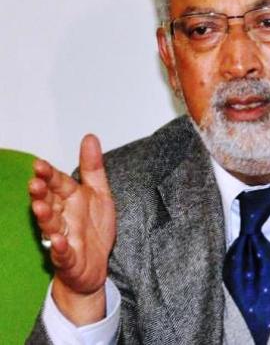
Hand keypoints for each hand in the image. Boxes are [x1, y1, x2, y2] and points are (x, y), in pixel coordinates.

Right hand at [28, 134, 115, 324]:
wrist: (96, 266)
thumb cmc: (93, 229)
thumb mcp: (99, 193)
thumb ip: (93, 167)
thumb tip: (89, 137)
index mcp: (70, 199)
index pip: (58, 183)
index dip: (49, 175)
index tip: (39, 164)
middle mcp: (62, 216)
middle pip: (49, 202)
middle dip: (41, 193)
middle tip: (35, 183)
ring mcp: (63, 237)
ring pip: (51, 226)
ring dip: (45, 217)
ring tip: (39, 207)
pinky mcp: (69, 258)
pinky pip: (63, 253)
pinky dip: (60, 248)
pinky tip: (59, 242)